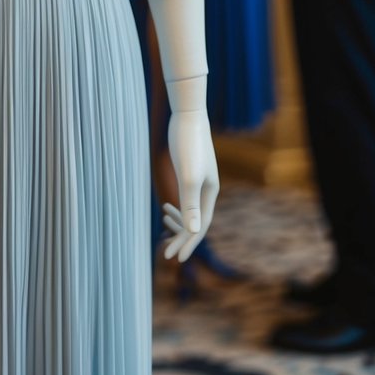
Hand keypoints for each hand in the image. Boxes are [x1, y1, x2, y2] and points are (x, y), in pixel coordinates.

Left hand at [162, 109, 218, 261]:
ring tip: (164, 231)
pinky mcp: (189, 172)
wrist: (188, 116)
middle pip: (196, 222)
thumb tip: (195, 231)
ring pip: (191, 211)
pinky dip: (177, 209)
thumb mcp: (189, 177)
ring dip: (179, 224)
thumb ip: (191, 204)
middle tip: (166, 254)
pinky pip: (186, 199)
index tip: (174, 258)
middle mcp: (207, 190)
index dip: (187, 244)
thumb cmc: (188, 145)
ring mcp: (198, 181)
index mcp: (209, 194)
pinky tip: (166, 208)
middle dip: (182, 238)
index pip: (200, 227)